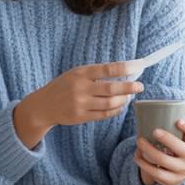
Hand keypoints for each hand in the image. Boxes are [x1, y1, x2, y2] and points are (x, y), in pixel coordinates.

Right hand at [26, 61, 143, 127]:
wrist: (44, 105)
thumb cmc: (64, 86)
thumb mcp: (76, 73)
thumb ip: (96, 74)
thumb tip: (124, 73)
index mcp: (80, 73)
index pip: (107, 69)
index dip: (125, 68)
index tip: (138, 67)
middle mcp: (81, 88)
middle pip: (111, 88)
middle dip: (129, 87)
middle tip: (140, 86)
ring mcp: (80, 104)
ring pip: (110, 103)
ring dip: (123, 99)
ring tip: (129, 96)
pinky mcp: (81, 117)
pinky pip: (104, 114)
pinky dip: (115, 110)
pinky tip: (120, 105)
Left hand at [135, 120, 184, 184]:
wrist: (184, 167)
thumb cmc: (181, 144)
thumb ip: (177, 125)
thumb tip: (154, 110)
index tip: (178, 121)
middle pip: (180, 149)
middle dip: (167, 139)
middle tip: (154, 131)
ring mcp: (183, 172)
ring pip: (164, 161)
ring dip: (149, 151)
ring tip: (139, 141)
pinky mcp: (172, 181)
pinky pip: (156, 173)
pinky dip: (144, 164)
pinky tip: (138, 155)